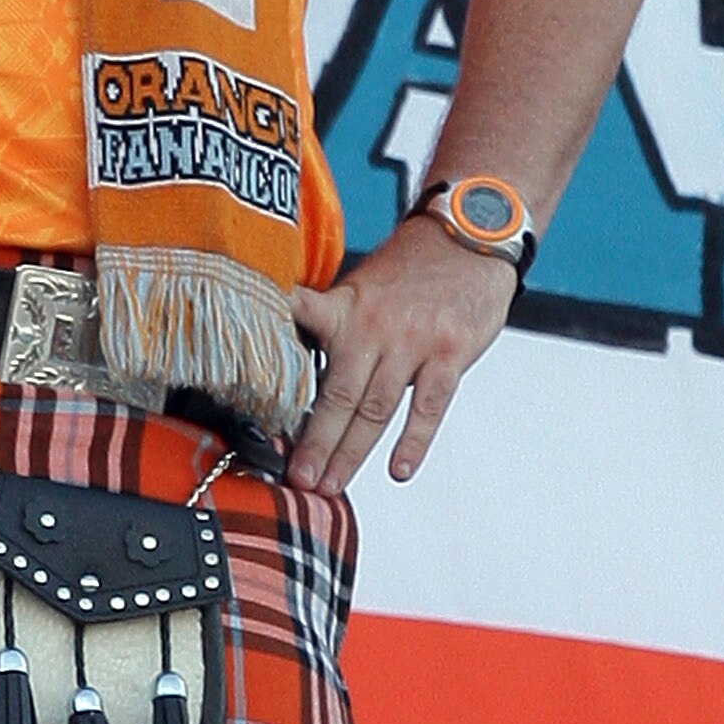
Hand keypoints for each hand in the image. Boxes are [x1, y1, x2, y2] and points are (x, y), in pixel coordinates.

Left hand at [288, 215, 516, 495]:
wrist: (469, 237)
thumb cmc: (411, 269)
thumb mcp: (359, 285)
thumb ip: (331, 325)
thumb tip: (289, 362)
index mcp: (344, 309)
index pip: (299, 333)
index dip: (274, 363)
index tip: (254, 401)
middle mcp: (373, 327)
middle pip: (338, 393)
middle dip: (315, 441)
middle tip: (298, 479)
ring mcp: (412, 341)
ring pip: (376, 407)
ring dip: (352, 451)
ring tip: (331, 485)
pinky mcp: (449, 353)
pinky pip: (429, 405)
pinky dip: (413, 441)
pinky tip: (397, 469)